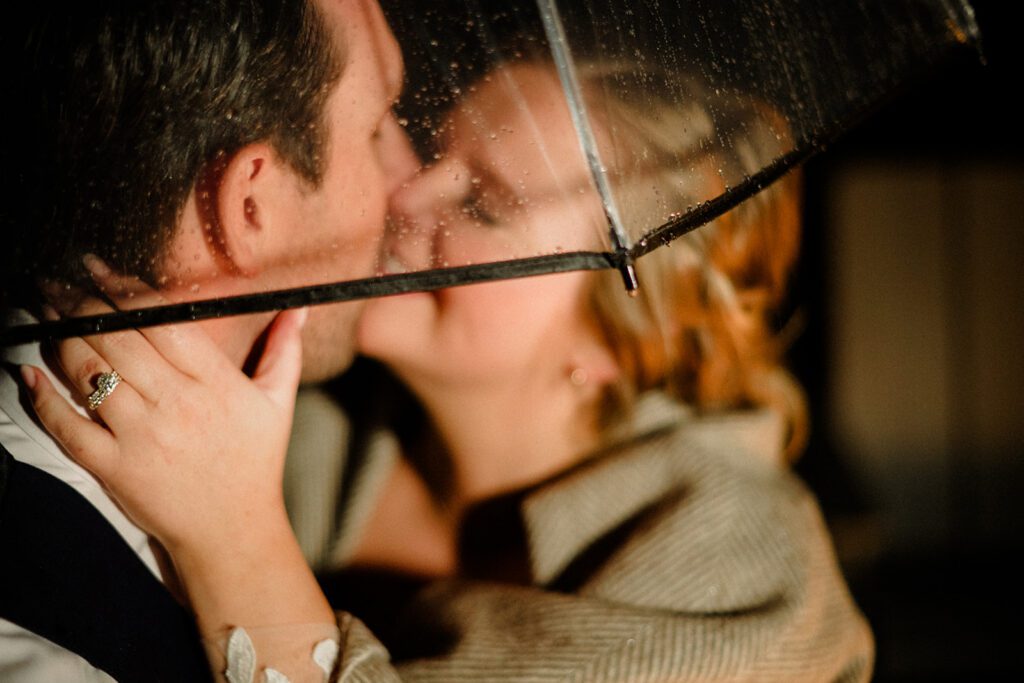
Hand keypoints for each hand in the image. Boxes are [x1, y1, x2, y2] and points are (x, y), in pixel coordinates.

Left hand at [23, 258, 306, 557]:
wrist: (233, 532)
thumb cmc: (254, 463)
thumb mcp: (277, 404)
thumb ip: (285, 351)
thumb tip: (299, 307)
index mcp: (216, 384)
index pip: (164, 321)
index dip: (126, 290)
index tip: (100, 269)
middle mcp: (176, 405)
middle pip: (118, 339)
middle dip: (81, 305)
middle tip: (59, 283)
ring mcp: (141, 438)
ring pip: (89, 374)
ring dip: (60, 339)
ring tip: (46, 315)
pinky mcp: (113, 469)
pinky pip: (68, 427)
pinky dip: (43, 399)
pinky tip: (28, 374)